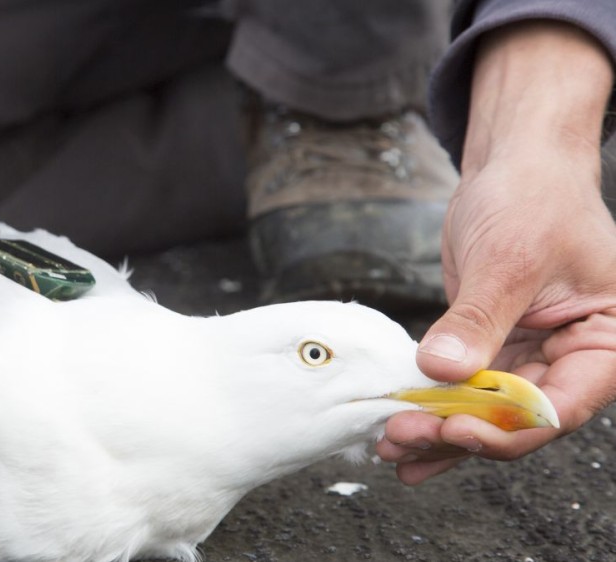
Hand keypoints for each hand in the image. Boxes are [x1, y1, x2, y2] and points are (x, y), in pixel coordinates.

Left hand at [377, 21, 615, 482]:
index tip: (454, 426)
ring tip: (392, 446)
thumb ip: (478, 319)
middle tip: (404, 437)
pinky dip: (432, 408)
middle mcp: (574, 358)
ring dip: (438, 431)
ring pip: (486, 412)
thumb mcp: (508, 259)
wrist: (514, 167)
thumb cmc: (534, 198)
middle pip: (517, 419)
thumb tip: (442, 371)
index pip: (560, 405)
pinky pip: (464, 390)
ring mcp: (532, 357)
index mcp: (607, 342)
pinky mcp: (495, 349)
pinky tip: (400, 432)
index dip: (506, 427)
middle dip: (459, 433)